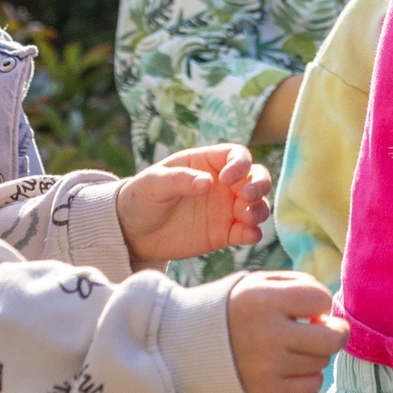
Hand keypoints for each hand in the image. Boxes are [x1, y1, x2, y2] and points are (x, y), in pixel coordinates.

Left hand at [118, 143, 273, 262]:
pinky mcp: (224, 234)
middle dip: (259, 185)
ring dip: (259, 210)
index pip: (237, 156)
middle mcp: (223, 185)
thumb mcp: (154, 183)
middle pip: (256, 178)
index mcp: (207, 163)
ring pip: (257, 205)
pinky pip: (247, 232)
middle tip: (247, 197)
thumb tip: (208, 182)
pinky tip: (249, 236)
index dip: (240, 165)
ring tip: (247, 219)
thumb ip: (180, 179)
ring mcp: (226, 210)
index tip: (226, 179)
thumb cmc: (142, 197)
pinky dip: (253, 234)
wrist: (132, 232)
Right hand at [226, 273, 346, 392]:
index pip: (320, 299)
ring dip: (318, 351)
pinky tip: (295, 363)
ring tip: (299, 343)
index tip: (310, 304)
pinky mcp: (267, 389)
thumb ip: (299, 285)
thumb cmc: (240, 307)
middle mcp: (268, 334)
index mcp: (264, 300)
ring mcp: (268, 366)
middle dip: (339, 331)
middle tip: (330, 327)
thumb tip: (329, 311)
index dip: (321, 300)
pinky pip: (312, 384)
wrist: (196, 344)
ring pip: (322, 361)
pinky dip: (310, 373)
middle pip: (331, 339)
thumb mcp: (261, 282)